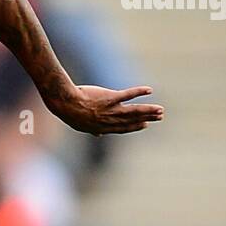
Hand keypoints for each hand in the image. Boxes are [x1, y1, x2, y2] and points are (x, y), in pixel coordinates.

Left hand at [48, 85, 163, 135]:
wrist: (65, 103)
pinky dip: (139, 92)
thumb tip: (97, 134)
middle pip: (132, 119)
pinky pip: (128, 95)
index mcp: (103, 127)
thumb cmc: (70, 113)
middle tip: (159, 117)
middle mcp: (110, 120)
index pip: (123, 128)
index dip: (135, 126)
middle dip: (147, 118)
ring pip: (134, 110)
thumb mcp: (81, 125)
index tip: (145, 125)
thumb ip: (92, 129)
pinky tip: (149, 90)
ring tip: (160, 109)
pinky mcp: (110, 98)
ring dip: (148, 110)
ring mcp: (111, 109)